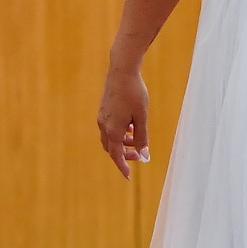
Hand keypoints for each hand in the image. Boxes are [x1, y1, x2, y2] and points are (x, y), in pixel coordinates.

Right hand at [98, 62, 149, 178]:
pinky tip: (130, 127)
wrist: (121, 71)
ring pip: (110, 138)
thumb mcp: (142, 117)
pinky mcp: (103, 110)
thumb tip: (144, 156)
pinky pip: (109, 128)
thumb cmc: (134, 93)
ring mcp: (102, 118)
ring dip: (122, 143)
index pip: (116, 155)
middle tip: (138, 157)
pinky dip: (119, 133)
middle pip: (112, 148)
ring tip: (136, 140)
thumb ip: (142, 138)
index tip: (129, 176)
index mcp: (113, 130)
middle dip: (124, 155)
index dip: (123, 166)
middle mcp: (104, 126)